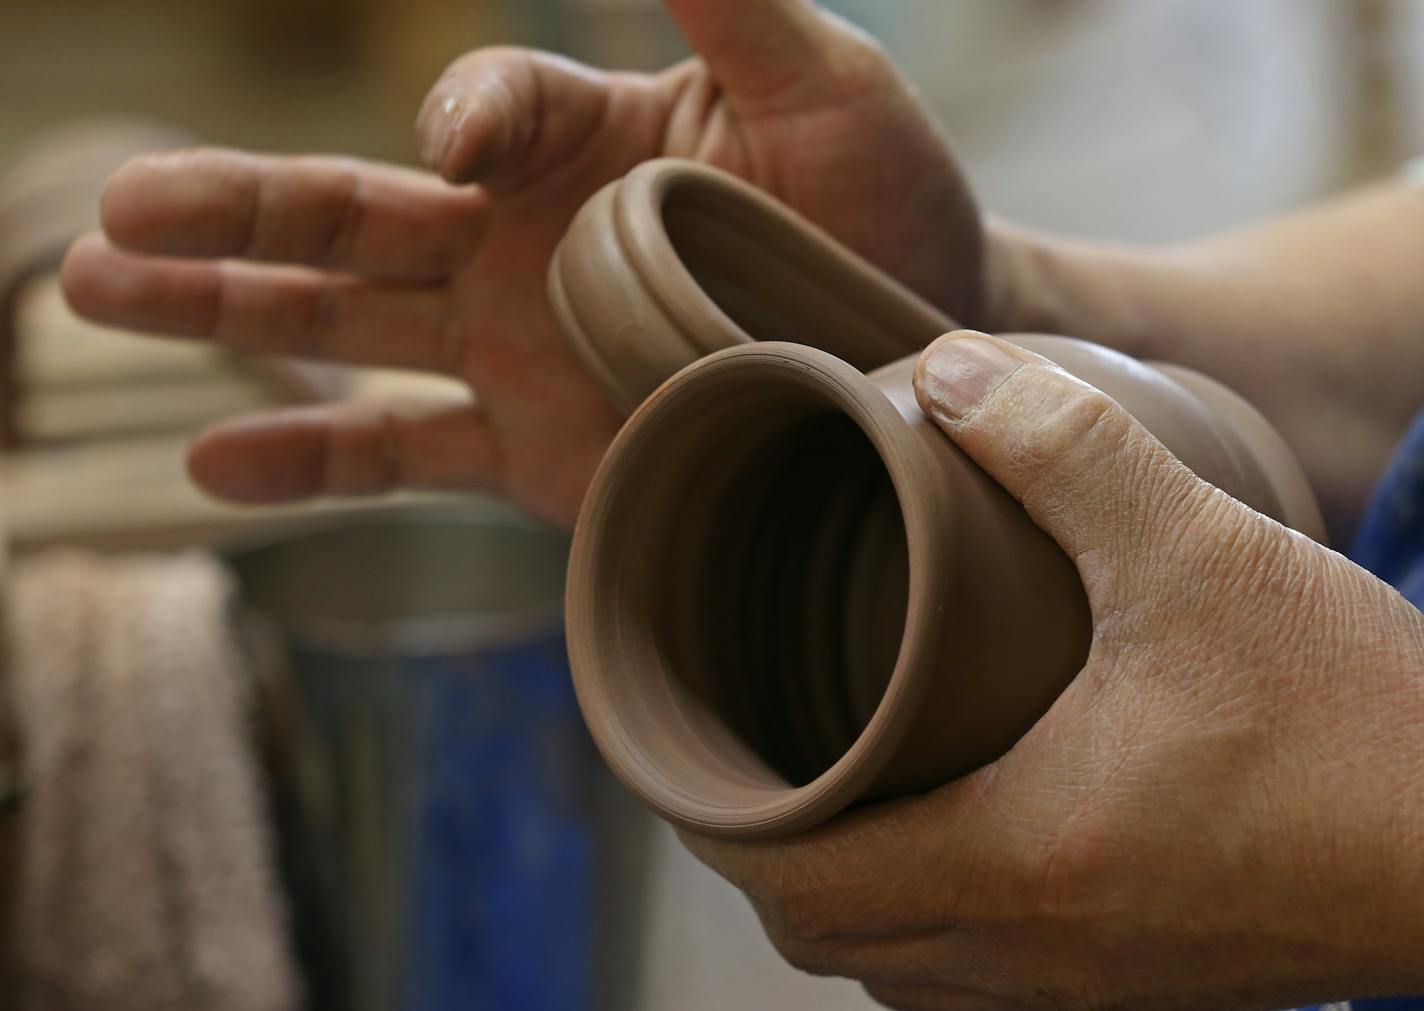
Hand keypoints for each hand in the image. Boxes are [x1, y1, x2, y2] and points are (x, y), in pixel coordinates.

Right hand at [59, 0, 980, 527]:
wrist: (907, 352)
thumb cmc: (881, 208)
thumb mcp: (827, 92)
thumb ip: (735, 3)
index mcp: (581, 140)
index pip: (491, 108)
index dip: (471, 115)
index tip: (472, 146)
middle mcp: (516, 237)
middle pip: (351, 211)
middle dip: (235, 209)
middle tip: (119, 206)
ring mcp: (508, 345)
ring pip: (342, 324)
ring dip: (223, 317)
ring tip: (98, 295)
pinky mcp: (525, 447)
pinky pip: (400, 455)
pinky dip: (308, 463)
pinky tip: (207, 467)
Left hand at [682, 331, 1423, 1010]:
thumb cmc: (1361, 718)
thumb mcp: (1201, 550)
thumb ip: (1062, 448)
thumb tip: (942, 373)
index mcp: (1020, 856)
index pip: (796, 877)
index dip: (718, 817)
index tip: (687, 742)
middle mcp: (1038, 952)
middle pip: (825, 937)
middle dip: (766, 850)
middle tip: (748, 747)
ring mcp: (1090, 990)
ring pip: (898, 968)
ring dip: (845, 886)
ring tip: (826, 784)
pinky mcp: (1143, 989)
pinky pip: (979, 979)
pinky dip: (927, 917)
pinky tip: (951, 830)